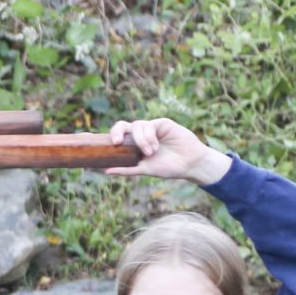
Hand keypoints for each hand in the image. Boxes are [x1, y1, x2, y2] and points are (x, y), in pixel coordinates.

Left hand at [105, 117, 231, 185]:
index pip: (118, 137)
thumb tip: (106, 171)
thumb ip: (127, 169)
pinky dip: (149, 136)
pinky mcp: (162, 123)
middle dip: (117, 130)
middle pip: (123, 125)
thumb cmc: (168, 168)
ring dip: (141, 141)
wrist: (189, 164)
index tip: (112, 145)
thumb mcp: (145, 170)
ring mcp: (151, 128)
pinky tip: (155, 147)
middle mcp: (141, 135)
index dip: (112, 137)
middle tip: (117, 142)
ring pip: (137, 126)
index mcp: (134, 146)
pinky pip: (149, 125)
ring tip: (151, 153)